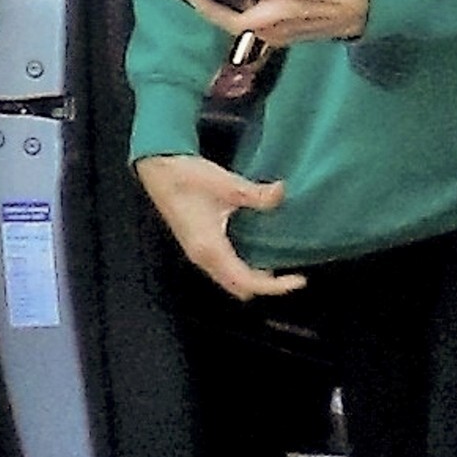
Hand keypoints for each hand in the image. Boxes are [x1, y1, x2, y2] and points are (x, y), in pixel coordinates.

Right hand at [134, 152, 306, 302]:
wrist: (158, 169)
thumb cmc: (187, 176)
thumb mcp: (226, 183)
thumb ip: (256, 194)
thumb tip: (282, 192)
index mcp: (210, 247)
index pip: (247, 281)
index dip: (275, 286)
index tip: (298, 279)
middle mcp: (203, 258)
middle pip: (239, 287)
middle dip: (266, 286)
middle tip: (292, 273)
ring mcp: (198, 255)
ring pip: (231, 281)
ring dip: (254, 278)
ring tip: (280, 264)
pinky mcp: (198, 248)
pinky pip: (224, 270)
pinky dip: (243, 269)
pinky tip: (258, 250)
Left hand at [186, 0, 368, 46]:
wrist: (367, 11)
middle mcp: (281, 13)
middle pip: (235, 20)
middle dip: (210, 9)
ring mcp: (281, 30)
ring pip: (242, 30)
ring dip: (222, 16)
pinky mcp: (284, 39)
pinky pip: (254, 34)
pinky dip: (240, 22)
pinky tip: (231, 7)